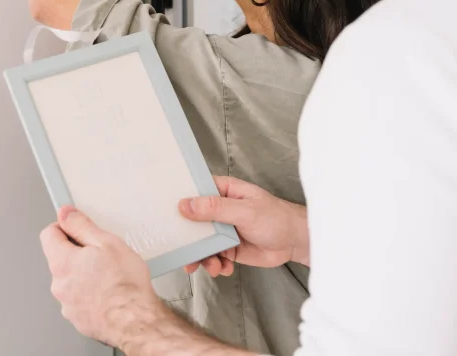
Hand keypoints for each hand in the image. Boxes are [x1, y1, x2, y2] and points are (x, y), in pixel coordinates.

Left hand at [40, 206, 161, 345]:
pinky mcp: (78, 319)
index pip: (48, 234)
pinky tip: (108, 293)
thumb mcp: (107, 243)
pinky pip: (79, 299)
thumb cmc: (126, 287)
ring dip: (83, 275)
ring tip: (108, 276)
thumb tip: (65, 214)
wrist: (138, 324)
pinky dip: (89, 294)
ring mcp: (67, 305)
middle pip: (60, 258)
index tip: (78, 228)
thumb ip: (81, 225)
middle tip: (101, 254)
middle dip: (77, 252)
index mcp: (62, 262)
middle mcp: (59, 285)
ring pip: (70, 280)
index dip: (64, 227)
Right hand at [178, 176, 309, 276]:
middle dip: (187, 239)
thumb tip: (184, 205)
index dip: (179, 200)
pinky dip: (216, 265)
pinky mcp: (228, 248)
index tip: (165, 214)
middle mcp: (218, 210)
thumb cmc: (275, 218)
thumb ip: (215, 208)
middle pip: (193, 221)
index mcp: (221, 191)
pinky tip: (224, 269)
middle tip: (184, 254)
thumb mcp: (244, 210)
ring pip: (201, 243)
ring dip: (202, 257)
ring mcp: (222, 230)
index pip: (194, 192)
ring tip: (211, 267)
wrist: (296, 242)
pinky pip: (214, 257)